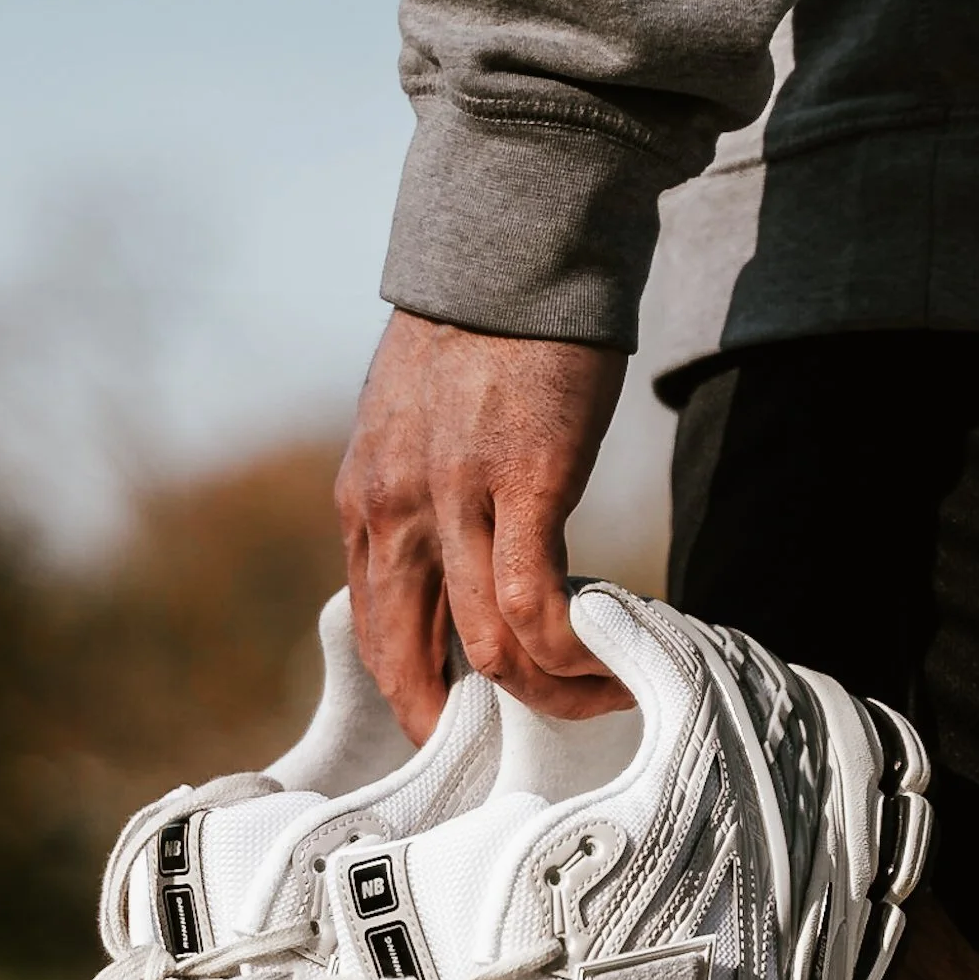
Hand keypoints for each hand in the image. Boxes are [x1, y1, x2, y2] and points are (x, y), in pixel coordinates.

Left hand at [335, 309, 631, 743]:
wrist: (515, 238)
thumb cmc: (484, 330)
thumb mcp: (416, 425)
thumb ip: (423, 500)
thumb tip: (455, 562)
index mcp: (366, 504)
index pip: (378, 638)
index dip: (419, 703)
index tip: (468, 730)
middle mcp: (394, 512)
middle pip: (418, 665)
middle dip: (473, 723)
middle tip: (534, 741)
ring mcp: (455, 500)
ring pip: (488, 649)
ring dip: (551, 693)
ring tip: (600, 695)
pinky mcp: (524, 482)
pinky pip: (537, 605)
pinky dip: (574, 651)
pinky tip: (612, 659)